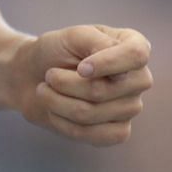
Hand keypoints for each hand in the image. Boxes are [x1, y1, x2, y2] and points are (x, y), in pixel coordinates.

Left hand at [15, 25, 150, 145]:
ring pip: (92, 113)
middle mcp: (138, 78)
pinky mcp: (118, 132)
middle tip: (49, 75)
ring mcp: (131, 107)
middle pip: (107, 89)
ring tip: (44, 90)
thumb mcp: (74, 36)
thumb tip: (122, 76)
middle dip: (67, 84)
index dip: (108, 63)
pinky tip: (55, 111)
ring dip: (57, 102)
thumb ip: (99, 44)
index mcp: (134, 46)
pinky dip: (64, 123)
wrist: (33, 76)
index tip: (80, 68)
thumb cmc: (56, 51)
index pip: (136, 55)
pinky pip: (94, 135)